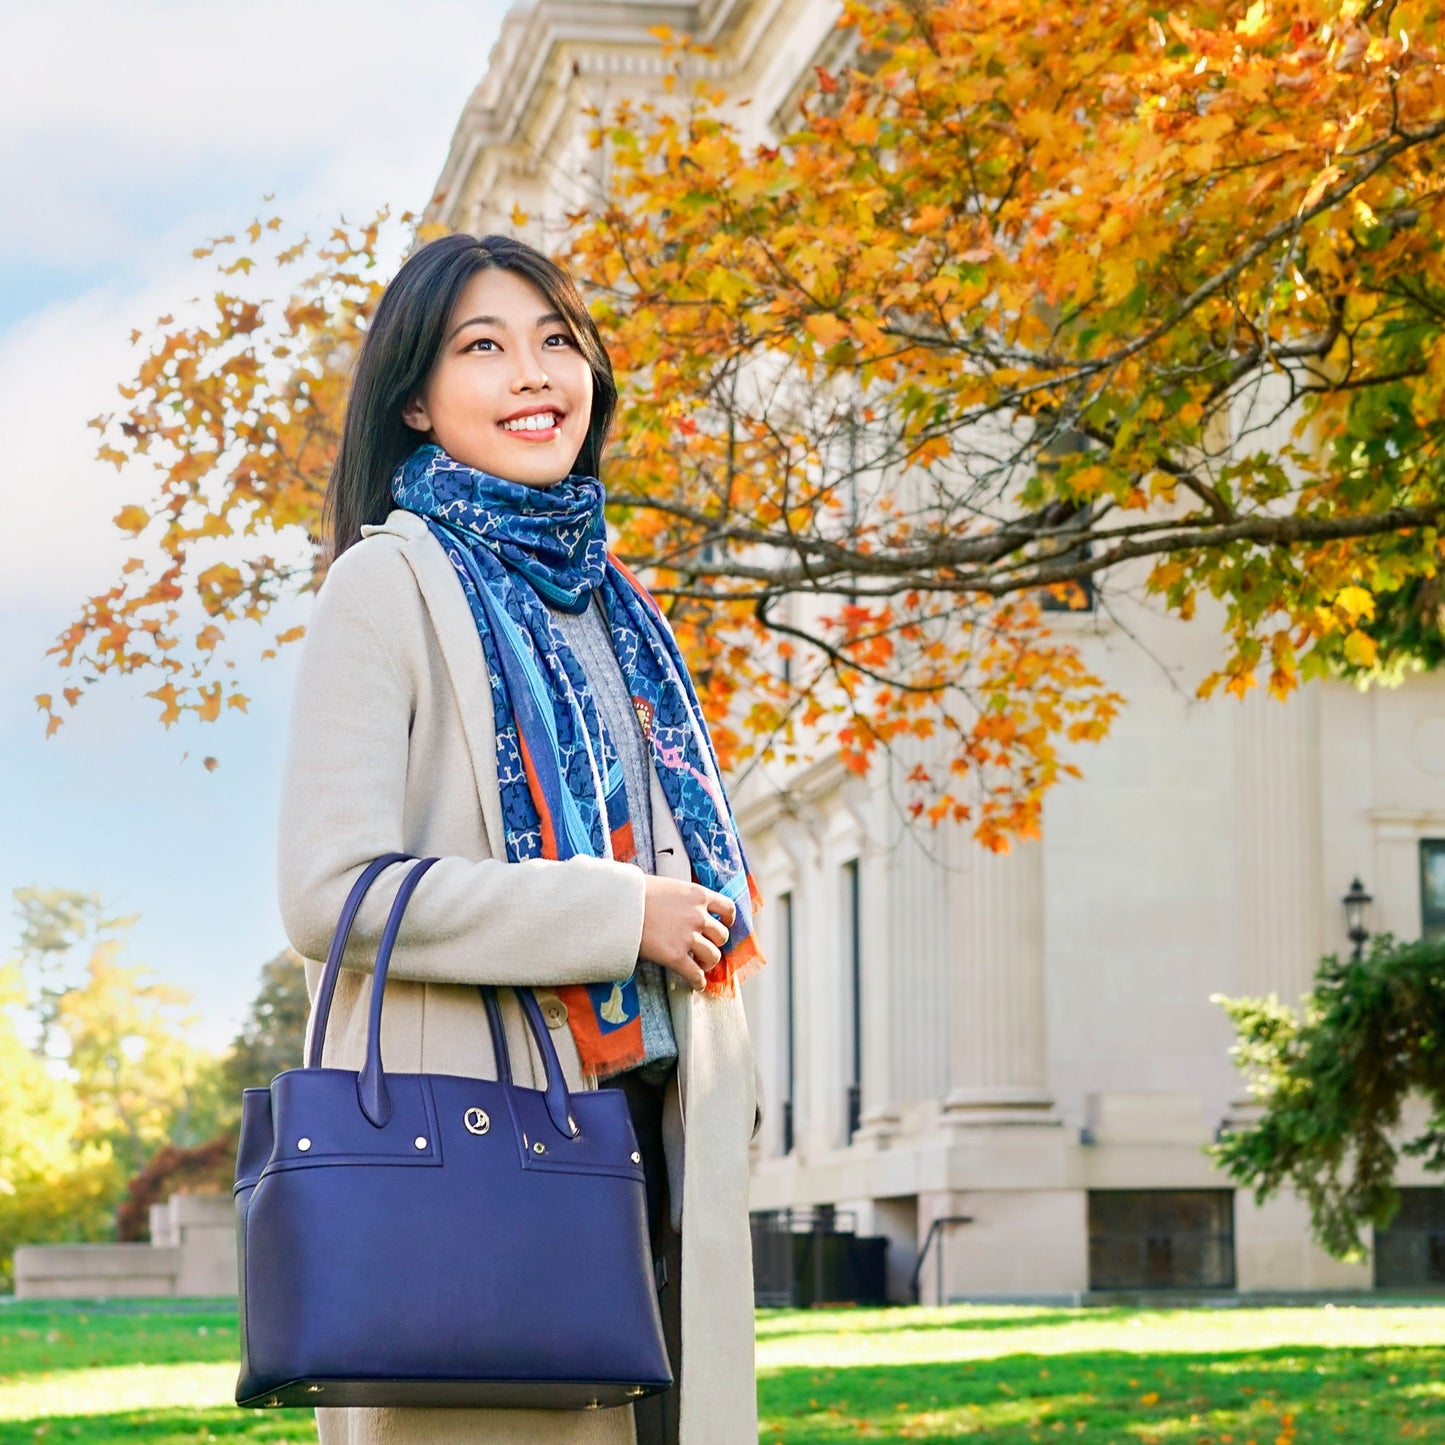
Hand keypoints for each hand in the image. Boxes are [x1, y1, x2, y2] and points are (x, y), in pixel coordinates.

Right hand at [639, 876, 735, 990]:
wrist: (618, 905)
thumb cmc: (637, 892)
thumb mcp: (669, 886)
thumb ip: (684, 898)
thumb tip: (684, 906)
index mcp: (698, 895)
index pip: (727, 908)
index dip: (727, 919)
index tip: (723, 924)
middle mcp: (698, 916)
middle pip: (721, 936)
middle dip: (714, 942)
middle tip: (704, 946)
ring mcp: (688, 937)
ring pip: (713, 956)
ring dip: (708, 962)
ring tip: (700, 964)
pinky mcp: (675, 956)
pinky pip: (696, 975)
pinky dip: (698, 982)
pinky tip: (696, 984)